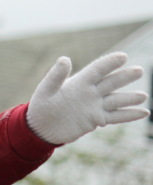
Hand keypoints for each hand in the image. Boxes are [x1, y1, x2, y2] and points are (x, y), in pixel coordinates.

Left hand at [27, 52, 147, 144]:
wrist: (41, 127)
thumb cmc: (41, 106)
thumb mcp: (46, 90)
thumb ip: (55, 76)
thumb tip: (64, 58)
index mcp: (79, 82)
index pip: (97, 70)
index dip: (109, 63)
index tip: (123, 56)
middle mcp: (90, 92)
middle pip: (110, 83)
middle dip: (124, 77)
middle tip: (139, 71)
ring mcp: (95, 106)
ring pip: (116, 100)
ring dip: (130, 98)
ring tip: (143, 96)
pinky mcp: (96, 119)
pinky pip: (116, 116)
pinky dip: (129, 115)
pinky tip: (144, 112)